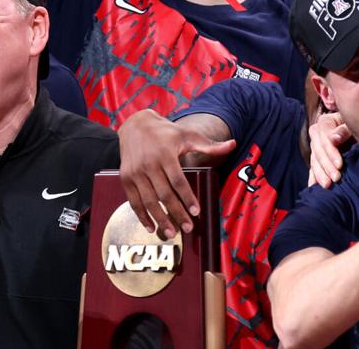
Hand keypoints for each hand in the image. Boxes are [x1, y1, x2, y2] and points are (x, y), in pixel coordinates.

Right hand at [119, 109, 235, 239]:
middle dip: (177, 213)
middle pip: (164, 194)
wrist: (135, 125)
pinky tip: (150, 227)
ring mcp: (135, 172)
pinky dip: (141, 216)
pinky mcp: (125, 177)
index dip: (188, 198)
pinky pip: (133, 200)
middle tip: (188, 228)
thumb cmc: (165, 132)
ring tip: (171, 233)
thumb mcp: (187, 135)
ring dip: (160, 219)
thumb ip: (209, 144)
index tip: (196, 212)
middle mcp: (148, 164)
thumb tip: (233, 144)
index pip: (178, 181)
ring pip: (148, 201)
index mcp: (165, 154)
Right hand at [307, 112, 350, 188]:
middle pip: (318, 151)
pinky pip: (313, 167)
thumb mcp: (354, 124)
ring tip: (327, 185)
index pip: (324, 138)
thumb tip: (334, 139)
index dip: (331, 152)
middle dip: (326, 166)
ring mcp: (316, 146)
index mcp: (325, 122)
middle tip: (336, 178)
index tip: (340, 165)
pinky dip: (313, 177)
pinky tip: (312, 187)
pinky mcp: (317, 157)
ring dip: (320, 174)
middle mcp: (317, 134)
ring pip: (314, 160)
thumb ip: (345, 129)